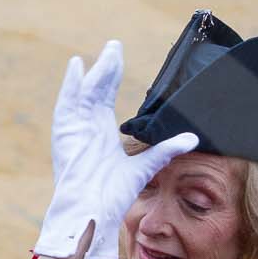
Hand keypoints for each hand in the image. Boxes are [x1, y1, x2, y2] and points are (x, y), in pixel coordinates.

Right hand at [34, 40, 197, 258]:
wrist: (92, 212)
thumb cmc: (112, 196)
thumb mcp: (144, 166)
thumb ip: (165, 149)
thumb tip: (192, 138)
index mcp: (100, 134)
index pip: (105, 97)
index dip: (112, 76)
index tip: (118, 56)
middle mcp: (86, 128)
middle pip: (96, 90)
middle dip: (105, 68)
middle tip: (115, 46)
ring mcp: (74, 129)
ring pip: (84, 92)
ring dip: (94, 72)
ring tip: (108, 53)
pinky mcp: (64, 133)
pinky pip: (66, 103)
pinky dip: (70, 85)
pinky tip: (77, 66)